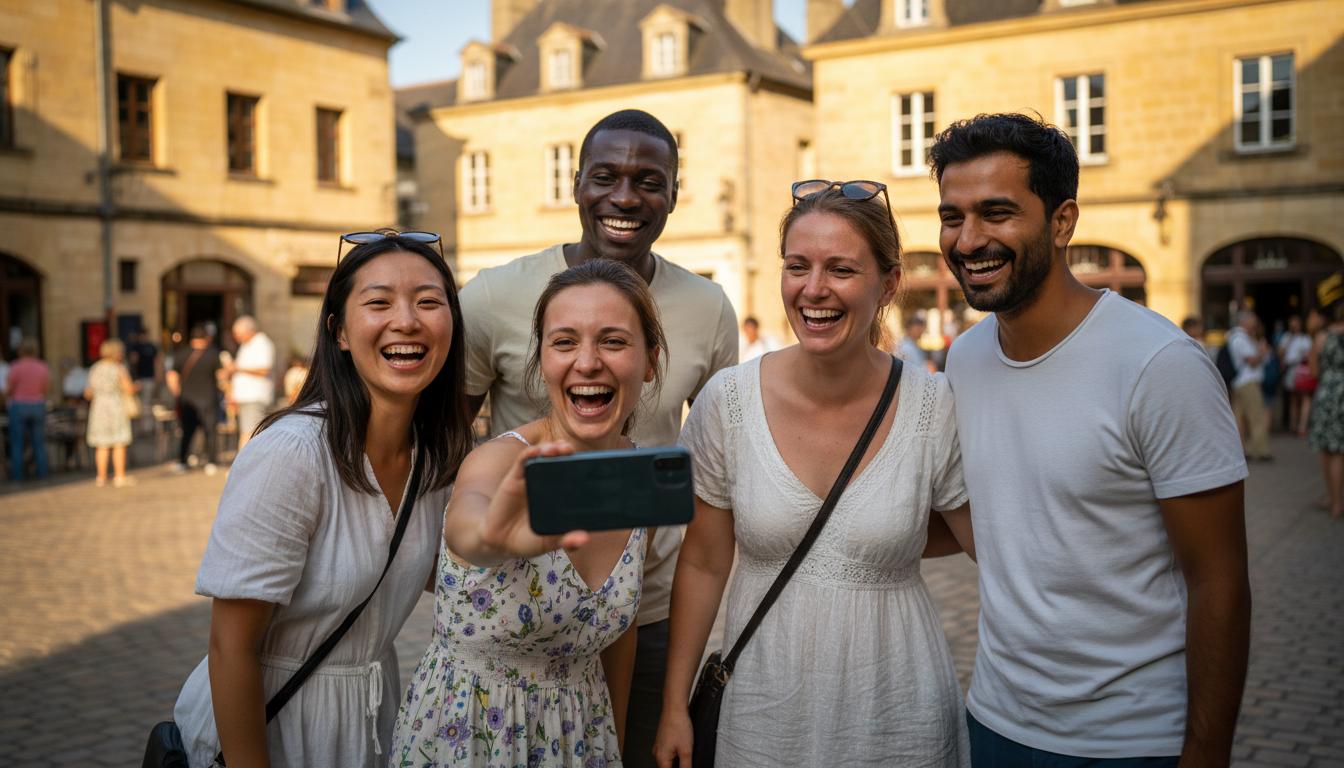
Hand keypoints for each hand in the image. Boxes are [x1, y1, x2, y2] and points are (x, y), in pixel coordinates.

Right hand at [480, 441, 589, 558]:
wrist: (500, 542)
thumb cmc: (528, 540)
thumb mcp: (549, 542)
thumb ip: (566, 541)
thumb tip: (583, 539)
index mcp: (559, 495)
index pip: (573, 475)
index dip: (581, 466)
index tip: (591, 461)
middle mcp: (547, 483)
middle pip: (560, 461)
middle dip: (567, 453)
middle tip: (572, 451)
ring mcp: (531, 479)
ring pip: (543, 457)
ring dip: (551, 449)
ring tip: (558, 448)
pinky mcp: (514, 478)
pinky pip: (523, 462)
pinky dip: (530, 454)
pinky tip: (536, 451)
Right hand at [653, 709, 693, 767]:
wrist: (674, 708)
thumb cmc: (678, 724)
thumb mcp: (686, 750)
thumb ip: (686, 766)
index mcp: (661, 758)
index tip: (685, 766)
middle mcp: (657, 753)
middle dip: (678, 766)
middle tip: (686, 761)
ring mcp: (659, 746)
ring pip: (668, 760)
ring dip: (677, 761)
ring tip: (685, 754)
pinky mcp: (663, 740)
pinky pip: (668, 752)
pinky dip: (675, 754)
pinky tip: (682, 749)